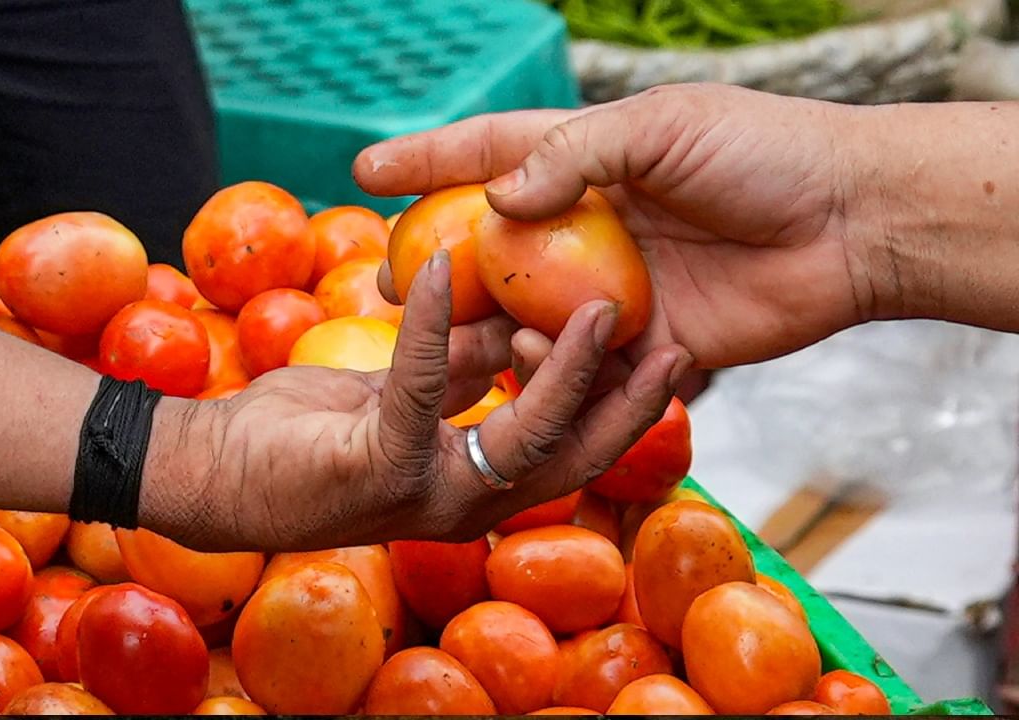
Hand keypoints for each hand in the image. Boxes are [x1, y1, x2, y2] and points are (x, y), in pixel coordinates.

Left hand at [145, 253, 690, 551]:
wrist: (212, 473)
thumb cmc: (300, 435)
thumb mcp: (396, 394)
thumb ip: (457, 371)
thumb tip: (510, 327)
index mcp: (472, 484)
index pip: (570, 451)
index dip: (622, 411)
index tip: (665, 355)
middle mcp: (461, 502)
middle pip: (572, 458)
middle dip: (629, 406)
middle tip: (678, 344)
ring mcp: (423, 494)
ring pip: (522, 435)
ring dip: (563, 369)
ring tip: (599, 307)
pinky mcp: (376, 468)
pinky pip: (421, 386)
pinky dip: (434, 324)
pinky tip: (440, 270)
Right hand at [356, 83, 877, 370]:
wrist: (852, 223)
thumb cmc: (762, 153)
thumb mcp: (662, 127)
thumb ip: (574, 156)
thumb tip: (495, 200)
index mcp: (589, 162)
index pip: (489, 154)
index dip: (425, 160)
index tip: (363, 168)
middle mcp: (591, 228)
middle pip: (493, 250)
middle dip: (439, 270)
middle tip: (390, 290)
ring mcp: (615, 288)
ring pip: (528, 316)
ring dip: (489, 330)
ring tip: (459, 341)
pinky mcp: (648, 342)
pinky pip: (584, 364)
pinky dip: (555, 369)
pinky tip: (542, 363)